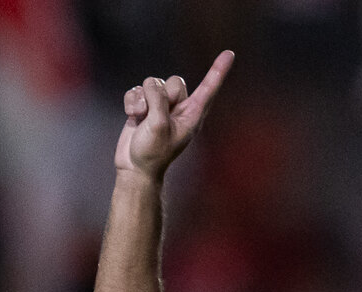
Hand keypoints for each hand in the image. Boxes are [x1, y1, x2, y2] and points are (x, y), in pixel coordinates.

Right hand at [115, 52, 234, 179]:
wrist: (134, 168)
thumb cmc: (152, 153)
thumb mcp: (159, 126)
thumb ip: (159, 101)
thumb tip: (152, 85)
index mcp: (193, 115)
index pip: (208, 88)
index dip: (218, 70)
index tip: (230, 53)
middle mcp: (179, 108)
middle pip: (174, 81)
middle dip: (160, 94)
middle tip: (155, 117)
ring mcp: (161, 106)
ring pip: (152, 83)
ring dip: (142, 101)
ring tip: (141, 120)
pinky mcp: (144, 106)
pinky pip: (137, 90)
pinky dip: (131, 102)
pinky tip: (132, 117)